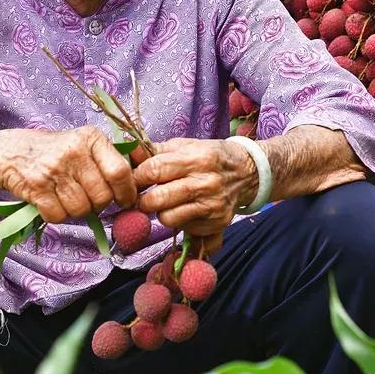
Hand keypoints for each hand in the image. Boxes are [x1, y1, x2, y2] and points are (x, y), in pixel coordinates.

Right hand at [0, 126, 135, 223]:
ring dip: (77, 211)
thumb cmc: (57, 150)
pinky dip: (57, 215)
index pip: (120, 171)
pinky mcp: (36, 187)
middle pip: (102, 196)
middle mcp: (73, 151)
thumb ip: (111, 158)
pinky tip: (52, 201)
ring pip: (81, 209)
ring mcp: (53, 169)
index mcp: (91, 138)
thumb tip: (143, 178)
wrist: (11, 152)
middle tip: (89, 198)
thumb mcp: (84, 143)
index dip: (127, 192)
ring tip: (69, 197)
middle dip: (99, 204)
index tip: (127, 200)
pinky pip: (58, 216)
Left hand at [134, 138, 257, 235]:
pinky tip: (184, 209)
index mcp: (196, 158)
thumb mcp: (185, 145)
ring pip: (168, 218)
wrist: (247, 172)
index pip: (154, 170)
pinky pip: (185, 228)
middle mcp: (206, 183)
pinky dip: (179, 220)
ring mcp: (213, 205)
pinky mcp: (218, 223)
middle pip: (158, 199)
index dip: (137, 177)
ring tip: (166, 203)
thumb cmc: (210, 156)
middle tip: (142, 197)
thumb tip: (127, 150)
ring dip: (160, 212)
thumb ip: (155, 150)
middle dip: (143, 200)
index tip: (131, 180)